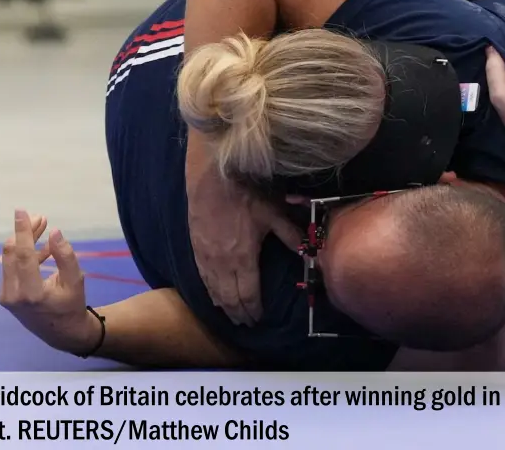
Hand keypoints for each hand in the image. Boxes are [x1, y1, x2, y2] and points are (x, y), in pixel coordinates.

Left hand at [0, 210, 99, 354]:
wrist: (61, 334)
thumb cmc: (72, 306)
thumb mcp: (76, 281)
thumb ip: (66, 256)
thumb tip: (55, 232)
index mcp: (31, 293)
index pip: (22, 255)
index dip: (22, 231)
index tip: (21, 211)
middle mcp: (13, 295)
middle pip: (13, 253)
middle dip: (25, 232)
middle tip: (41, 217)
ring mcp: (7, 296)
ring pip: (10, 259)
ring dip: (25, 241)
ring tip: (42, 226)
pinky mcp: (6, 295)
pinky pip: (12, 267)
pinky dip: (26, 255)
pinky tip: (43, 248)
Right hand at [188, 184, 302, 325]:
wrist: (212, 180)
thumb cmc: (245, 195)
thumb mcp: (273, 213)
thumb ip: (290, 234)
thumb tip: (308, 251)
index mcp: (243, 258)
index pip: (248, 294)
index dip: (254, 309)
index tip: (260, 318)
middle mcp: (223, 265)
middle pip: (230, 299)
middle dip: (239, 314)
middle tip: (247, 324)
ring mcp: (206, 259)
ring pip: (214, 292)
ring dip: (224, 307)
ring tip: (232, 317)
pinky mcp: (196, 251)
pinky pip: (203, 280)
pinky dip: (210, 294)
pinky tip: (214, 298)